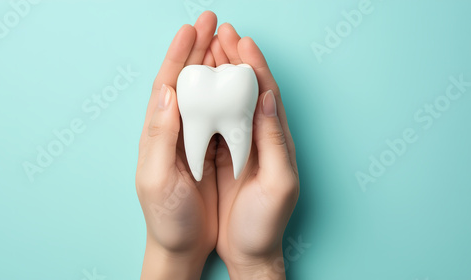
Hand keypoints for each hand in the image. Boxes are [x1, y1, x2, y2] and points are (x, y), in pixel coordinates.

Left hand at [135, 12, 218, 279]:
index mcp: (159, 132)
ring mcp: (197, 138)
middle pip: (187, 81)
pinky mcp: (215, 150)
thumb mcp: (155, 178)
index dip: (178, 55)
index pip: (168, 84)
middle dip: (198, 49)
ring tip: (226, 40)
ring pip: (206, 93)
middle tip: (212, 21)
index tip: (190, 28)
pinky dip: (229, 93)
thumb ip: (158, 134)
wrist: (184, 244)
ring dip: (215, 65)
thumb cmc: (166, 216)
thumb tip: (165, 90)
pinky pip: (223, 114)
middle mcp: (177, 129)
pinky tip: (238, 80)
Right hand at [210, 23, 299, 278]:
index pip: (266, 93)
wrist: (248, 250)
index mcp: (276, 139)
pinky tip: (197, 85)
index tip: (242, 40)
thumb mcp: (278, 184)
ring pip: (230, 100)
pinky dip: (207, 99)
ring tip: (208, 47)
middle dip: (235, 59)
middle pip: (248, 89)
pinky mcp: (222, 155)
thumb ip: (276, 141)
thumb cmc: (265, 223)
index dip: (255, 65)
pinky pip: (214, 120)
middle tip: (221, 31)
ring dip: (220, 73)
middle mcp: (259, 137)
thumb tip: (269, 98)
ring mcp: (239, 144)